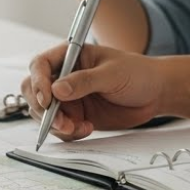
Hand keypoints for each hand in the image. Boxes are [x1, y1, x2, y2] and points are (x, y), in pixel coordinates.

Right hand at [21, 42, 163, 140]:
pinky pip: (60, 128)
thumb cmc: (138, 72)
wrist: (155, 93)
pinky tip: (87, 128)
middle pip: (34, 92)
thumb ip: (85, 81)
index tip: (47, 99)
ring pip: (44, 114)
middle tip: (63, 122)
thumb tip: (57, 89)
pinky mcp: (76, 116)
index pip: (40, 66)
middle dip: (43, 110)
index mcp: (70, 56)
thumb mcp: (113, 73)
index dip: (38, 82)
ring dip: (56, 125)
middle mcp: (64, 77)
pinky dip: (68, 133)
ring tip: (79, 127)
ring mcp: (69, 98)